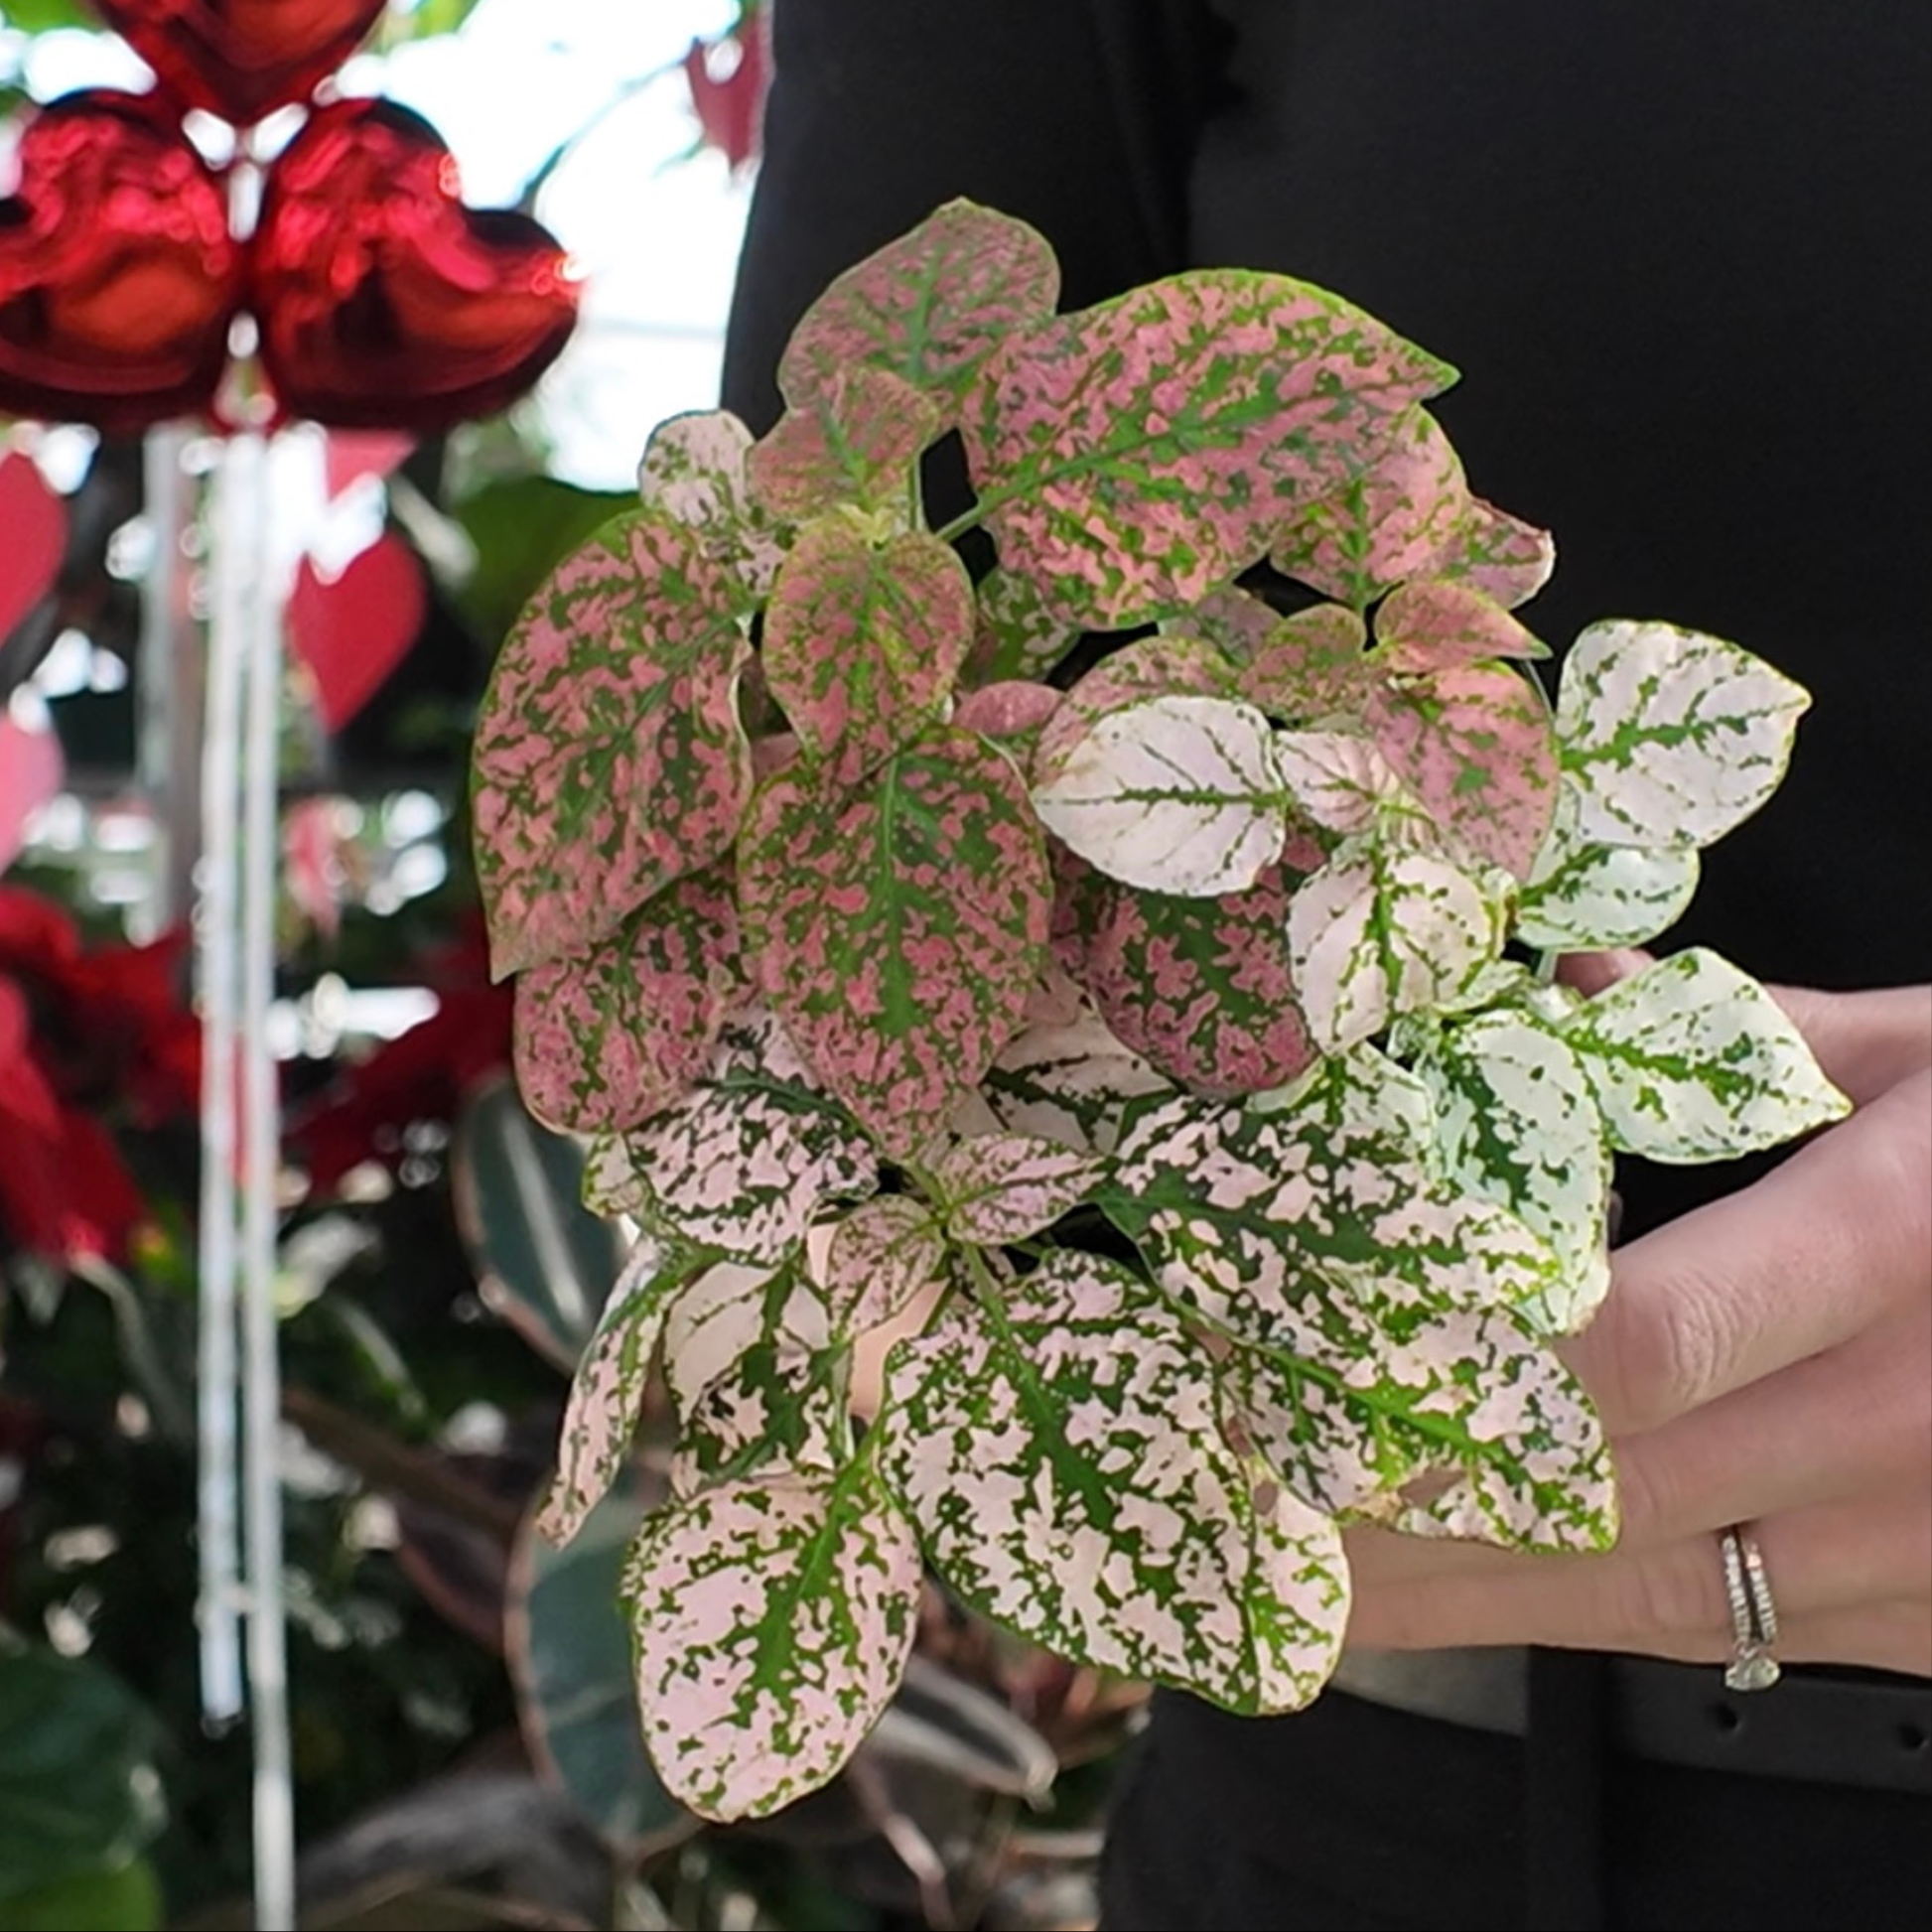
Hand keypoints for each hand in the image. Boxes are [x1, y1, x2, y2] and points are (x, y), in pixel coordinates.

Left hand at [1344, 970, 1931, 1677]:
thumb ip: (1746, 1033)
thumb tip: (1547, 986)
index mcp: (1902, 1243)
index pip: (1644, 1334)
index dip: (1468, 1361)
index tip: (1308, 1352)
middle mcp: (1911, 1413)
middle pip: (1601, 1485)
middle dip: (1402, 1495)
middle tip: (1226, 1479)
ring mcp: (1929, 1542)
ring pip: (1643, 1589)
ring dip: (1448, 1592)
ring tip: (1284, 1574)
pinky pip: (1719, 1631)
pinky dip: (1558, 1622)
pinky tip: (1440, 1608)